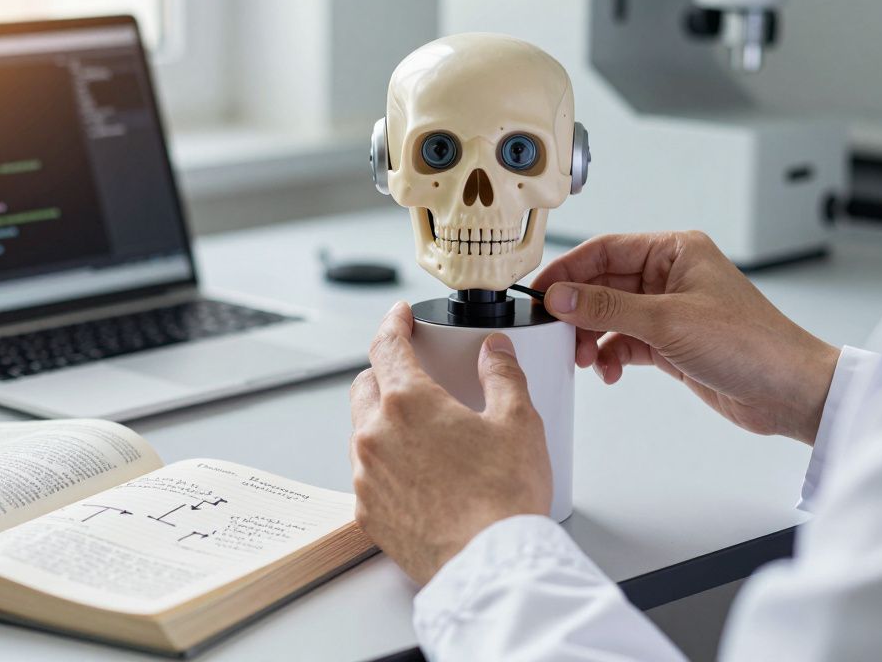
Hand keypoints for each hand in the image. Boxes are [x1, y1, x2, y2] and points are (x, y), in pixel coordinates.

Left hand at [349, 302, 550, 584]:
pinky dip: (386, 464)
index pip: (386, 345)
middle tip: (415, 376)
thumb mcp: (518, 421)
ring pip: (363, 432)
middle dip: (385, 373)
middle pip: (365, 386)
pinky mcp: (367, 512)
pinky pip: (368, 474)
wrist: (490, 565)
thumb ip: (502, 375)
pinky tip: (418, 475)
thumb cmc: (504, 497)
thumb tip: (494, 352)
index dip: (393, 323)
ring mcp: (366, 476)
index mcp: (407, 402)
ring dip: (384, 422)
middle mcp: (375, 435)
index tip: (399, 316)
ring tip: (424, 432)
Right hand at [532, 231, 840, 444]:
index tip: (540, 293)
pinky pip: (624, 341)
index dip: (568, 270)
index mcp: (675, 251)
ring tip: (585, 359)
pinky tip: (609, 371)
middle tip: (556, 333)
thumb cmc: (751, 345)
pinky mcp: (670, 342)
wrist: (790, 392)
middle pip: (603, 284)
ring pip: (610, 316)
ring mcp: (670, 310)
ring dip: (592, 337)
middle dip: (578, 311)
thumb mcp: (668, 321)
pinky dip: (611, 356)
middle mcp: (670, 276)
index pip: (605, 250)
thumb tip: (559, 296)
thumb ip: (607, 307)